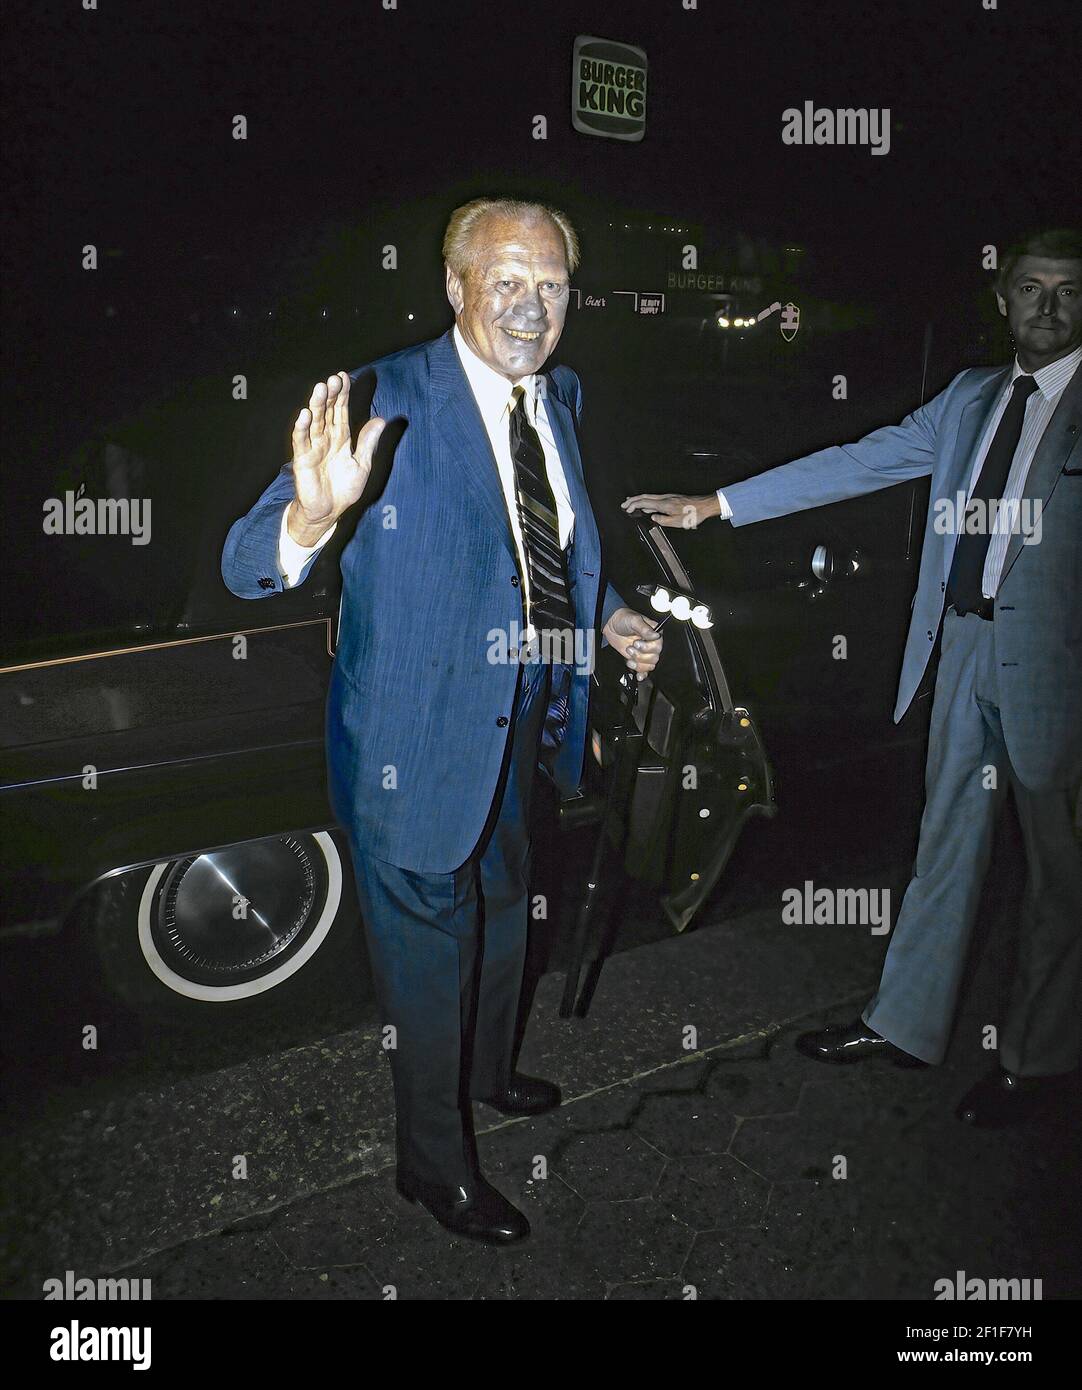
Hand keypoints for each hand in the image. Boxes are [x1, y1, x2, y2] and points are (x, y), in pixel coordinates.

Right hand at [287, 372, 385, 544]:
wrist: (329, 512)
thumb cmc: (344, 489)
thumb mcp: (362, 464)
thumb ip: (368, 443)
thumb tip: (380, 420)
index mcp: (341, 438)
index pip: (341, 411)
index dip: (343, 395)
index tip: (345, 377)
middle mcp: (326, 439)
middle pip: (328, 412)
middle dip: (331, 395)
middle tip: (333, 378)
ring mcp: (313, 448)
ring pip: (315, 422)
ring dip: (317, 405)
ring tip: (321, 388)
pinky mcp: (303, 460)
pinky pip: (302, 441)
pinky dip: (302, 428)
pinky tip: (305, 414)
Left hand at [602, 607, 662, 679]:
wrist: (611, 625)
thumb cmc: (624, 619)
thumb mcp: (634, 620)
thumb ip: (645, 629)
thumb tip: (655, 635)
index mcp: (654, 633)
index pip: (658, 645)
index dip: (647, 647)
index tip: (636, 643)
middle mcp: (652, 644)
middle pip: (654, 657)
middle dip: (640, 655)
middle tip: (630, 648)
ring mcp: (645, 652)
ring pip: (649, 665)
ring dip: (638, 663)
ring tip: (629, 654)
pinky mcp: (638, 659)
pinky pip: (644, 670)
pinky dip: (642, 674)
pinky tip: (639, 676)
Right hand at [621, 492, 720, 528]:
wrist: (704, 505)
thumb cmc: (692, 514)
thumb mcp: (676, 522)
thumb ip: (662, 520)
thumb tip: (653, 517)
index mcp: (663, 504)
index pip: (644, 502)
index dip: (633, 505)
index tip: (626, 509)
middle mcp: (664, 498)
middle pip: (644, 497)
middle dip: (632, 500)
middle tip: (624, 504)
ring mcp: (668, 497)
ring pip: (649, 496)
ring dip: (639, 499)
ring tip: (632, 503)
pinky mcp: (672, 498)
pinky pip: (655, 498)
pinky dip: (647, 501)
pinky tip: (647, 505)